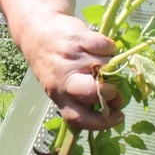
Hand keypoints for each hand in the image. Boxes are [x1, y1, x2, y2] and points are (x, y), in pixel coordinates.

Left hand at [18, 12, 123, 130]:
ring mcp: (72, 58)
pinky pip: (106, 46)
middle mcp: (64, 78)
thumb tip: (113, 106)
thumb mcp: (58, 85)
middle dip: (110, 92)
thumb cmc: (51, 64)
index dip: (102, 122)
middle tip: (113, 89)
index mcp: (58, 95)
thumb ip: (80, 97)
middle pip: (92, 91)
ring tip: (102, 63)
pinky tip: (99, 48)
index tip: (118, 117)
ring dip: (111, 66)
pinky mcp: (79, 38)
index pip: (79, 118)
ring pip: (105, 67)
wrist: (35, 31)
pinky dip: (109, 48)